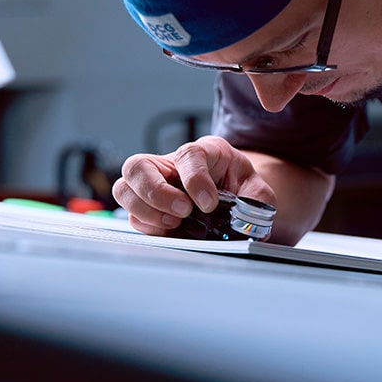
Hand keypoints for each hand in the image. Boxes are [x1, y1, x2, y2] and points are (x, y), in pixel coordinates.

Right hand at [112, 135, 275, 236]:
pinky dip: (147, 225)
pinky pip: (130, 215)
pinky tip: (169, 230)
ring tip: (174, 223)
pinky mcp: (146, 205)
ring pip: (124, 188)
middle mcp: (170, 163)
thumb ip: (257, 200)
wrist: (230, 189)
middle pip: (137, 166)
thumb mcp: (255, 186)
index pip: (188, 156)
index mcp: (202, 151)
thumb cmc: (238, 183)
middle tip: (183, 212)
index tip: (208, 204)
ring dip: (145, 210)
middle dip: (156, 193)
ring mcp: (153, 183)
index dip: (195, 180)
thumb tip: (250, 223)